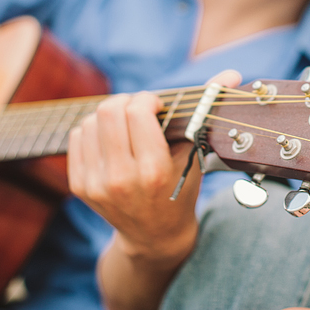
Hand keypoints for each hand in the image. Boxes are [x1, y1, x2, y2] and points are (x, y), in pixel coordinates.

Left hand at [67, 70, 242, 262]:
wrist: (154, 236)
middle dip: (127, 101)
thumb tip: (231, 73)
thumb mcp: (196, 154)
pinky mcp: (80, 186)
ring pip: (90, 121)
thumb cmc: (181, 190)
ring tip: (125, 126)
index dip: (148, 99)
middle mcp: (121, 179)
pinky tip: (111, 140)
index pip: (137, 112)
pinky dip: (93, 130)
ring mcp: (96, 184)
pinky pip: (77, 136)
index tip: (157, 105)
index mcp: (153, 171)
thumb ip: (209, 109)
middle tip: (139, 110)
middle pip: (109, 111)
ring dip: (109, 116)